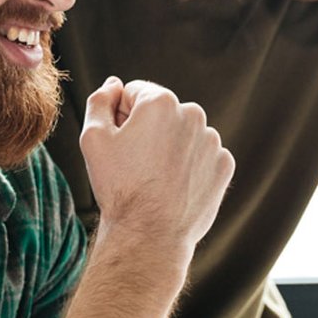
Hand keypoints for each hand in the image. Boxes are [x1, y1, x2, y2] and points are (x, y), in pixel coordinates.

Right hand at [78, 77, 233, 258]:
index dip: (120, 116)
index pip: (134, 93)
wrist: (150, 234)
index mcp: (161, 101)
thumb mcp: (93, 138)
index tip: (119, 144)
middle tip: (134, 164)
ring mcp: (212, 141)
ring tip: (155, 178)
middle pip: (162, 112)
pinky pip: (201, 156)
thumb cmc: (119, 186)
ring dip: (170, 147)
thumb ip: (100, 101)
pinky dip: (189, 166)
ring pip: (183, 134)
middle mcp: (193, 114)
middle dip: (148, 129)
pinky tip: (174, 186)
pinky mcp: (224, 165)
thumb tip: (114, 84)